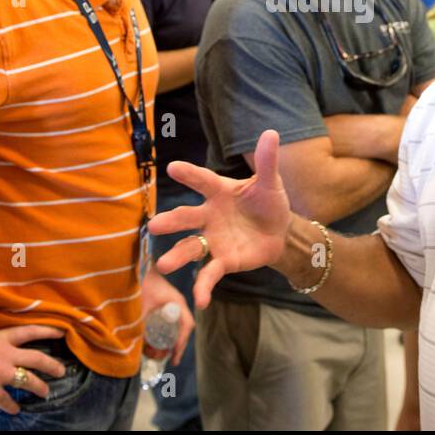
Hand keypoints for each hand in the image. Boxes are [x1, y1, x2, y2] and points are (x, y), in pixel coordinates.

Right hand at [0, 324, 67, 414]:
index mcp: (0, 339)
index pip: (30, 332)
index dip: (47, 331)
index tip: (61, 333)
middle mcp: (5, 355)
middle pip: (37, 359)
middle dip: (52, 365)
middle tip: (62, 370)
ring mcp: (0, 373)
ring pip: (28, 380)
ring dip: (39, 387)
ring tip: (46, 392)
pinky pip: (6, 400)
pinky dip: (12, 406)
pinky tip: (15, 410)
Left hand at [140, 270, 194, 364]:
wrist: (132, 267)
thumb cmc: (139, 283)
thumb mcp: (140, 305)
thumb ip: (140, 324)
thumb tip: (136, 347)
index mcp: (176, 302)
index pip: (186, 325)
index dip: (181, 343)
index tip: (173, 357)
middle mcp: (176, 306)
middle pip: (180, 331)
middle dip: (171, 348)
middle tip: (158, 357)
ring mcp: (168, 308)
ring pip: (172, 330)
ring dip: (163, 344)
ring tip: (150, 352)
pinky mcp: (160, 309)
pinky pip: (164, 326)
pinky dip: (158, 337)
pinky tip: (147, 344)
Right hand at [150, 130, 291, 308]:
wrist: (280, 232)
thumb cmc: (268, 203)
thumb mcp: (270, 183)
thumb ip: (267, 161)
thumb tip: (271, 133)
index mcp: (219, 192)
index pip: (202, 180)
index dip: (189, 174)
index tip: (172, 167)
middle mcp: (209, 215)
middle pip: (187, 217)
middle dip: (171, 221)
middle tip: (154, 225)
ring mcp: (213, 239)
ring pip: (191, 247)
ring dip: (177, 256)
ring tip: (163, 265)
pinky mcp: (223, 260)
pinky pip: (210, 273)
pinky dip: (203, 286)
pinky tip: (200, 301)